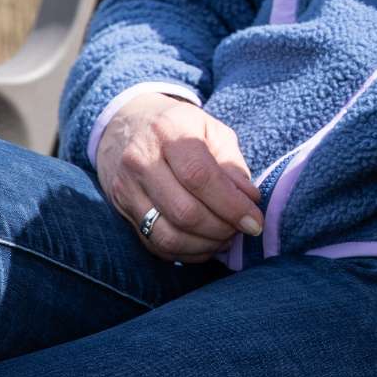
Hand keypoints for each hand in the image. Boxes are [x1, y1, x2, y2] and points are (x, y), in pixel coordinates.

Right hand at [96, 93, 262, 262]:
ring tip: (226, 238)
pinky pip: (154, 244)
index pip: (199, 177)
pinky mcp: (121, 208)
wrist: (128, 124)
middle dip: (220, 228)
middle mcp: (141, 160)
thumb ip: (232, 164)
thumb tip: (249, 201)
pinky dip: (185, 252)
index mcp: (169, 132)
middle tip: (241, 229)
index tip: (254, 221)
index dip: (231, 205)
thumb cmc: (181, 128)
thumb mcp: (213, 130)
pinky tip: (204, 244)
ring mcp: (126, 187)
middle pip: (183, 211)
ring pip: (166, 235)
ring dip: (204, 245)